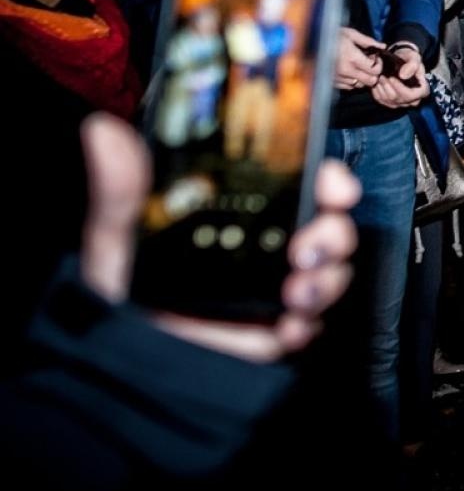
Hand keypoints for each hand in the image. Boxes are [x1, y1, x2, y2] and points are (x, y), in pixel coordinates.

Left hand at [79, 114, 360, 362]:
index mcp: (244, 210)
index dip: (328, 178)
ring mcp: (281, 285)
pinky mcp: (281, 328)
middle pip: (330, 224)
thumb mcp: (118, 235)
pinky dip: (308, 322)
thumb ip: (120, 188)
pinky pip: (315, 321)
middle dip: (334, 232)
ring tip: (295, 293)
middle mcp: (271, 243)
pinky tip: (287, 326)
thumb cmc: (123, 293)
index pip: (302, 181)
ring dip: (326, 278)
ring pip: (333, 269)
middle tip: (307, 248)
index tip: (331, 184)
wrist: (125, 358)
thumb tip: (102, 131)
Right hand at [335, 27, 382, 90]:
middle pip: (370, 81)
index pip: (375, 71)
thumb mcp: (350, 34)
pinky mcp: (332, 81)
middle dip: (373, 73)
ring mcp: (338, 78)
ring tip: (357, 66)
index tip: (375, 58)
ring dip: (362, 77)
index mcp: (352, 58)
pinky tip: (349, 71)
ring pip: (359, 85)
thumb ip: (368, 41)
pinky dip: (351, 81)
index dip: (378, 65)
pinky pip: (348, 86)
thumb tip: (382, 46)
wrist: (309, 41)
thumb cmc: (330, 35)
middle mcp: (346, 71)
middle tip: (369, 64)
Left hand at [372, 44, 428, 108]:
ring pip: (388, 100)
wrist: (401, 60)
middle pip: (398, 98)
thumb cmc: (409, 59)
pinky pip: (381, 100)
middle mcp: (413, 100)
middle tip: (382, 75)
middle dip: (388, 86)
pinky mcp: (390, 102)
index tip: (391, 77)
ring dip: (381, 88)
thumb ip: (412, 65)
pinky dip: (377, 91)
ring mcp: (401, 102)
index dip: (399, 88)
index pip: (411, 95)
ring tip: (379, 76)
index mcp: (422, 90)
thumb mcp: (414, 57)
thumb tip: (403, 76)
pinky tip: (377, 82)